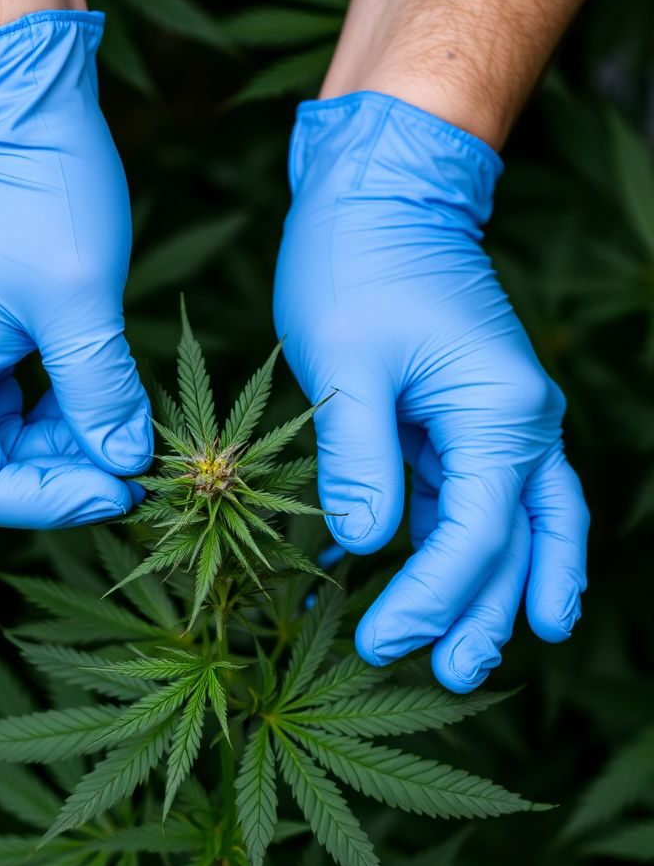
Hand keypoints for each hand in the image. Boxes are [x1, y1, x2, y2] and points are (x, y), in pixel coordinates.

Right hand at [0, 11, 151, 528]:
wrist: (7, 94)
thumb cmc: (36, 187)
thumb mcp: (80, 304)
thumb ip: (102, 396)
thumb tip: (126, 460)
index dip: (60, 501)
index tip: (129, 489)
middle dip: (67, 469)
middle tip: (139, 456)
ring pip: (0, 437)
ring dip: (65, 439)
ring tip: (126, 417)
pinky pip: (3, 398)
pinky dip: (54, 405)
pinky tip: (100, 390)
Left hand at [274, 91, 588, 692]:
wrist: (379, 189)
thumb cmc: (358, 260)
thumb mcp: (347, 362)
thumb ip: (359, 461)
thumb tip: (367, 549)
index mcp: (501, 411)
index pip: (476, 533)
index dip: (431, 596)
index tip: (380, 641)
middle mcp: (517, 421)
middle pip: (519, 541)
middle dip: (490, 613)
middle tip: (453, 675)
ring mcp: (493, 419)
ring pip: (508, 525)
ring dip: (490, 589)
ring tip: (463, 654)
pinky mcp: (458, 416)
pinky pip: (464, 495)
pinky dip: (445, 543)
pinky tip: (411, 579)